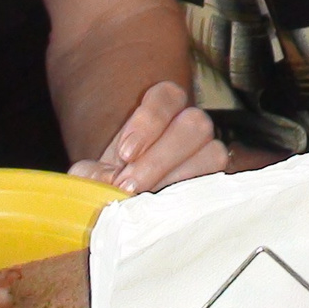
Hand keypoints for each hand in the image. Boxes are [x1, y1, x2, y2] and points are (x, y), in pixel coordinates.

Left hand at [69, 81, 225, 192]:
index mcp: (163, 109)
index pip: (167, 95)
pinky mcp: (217, 182)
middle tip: (128, 185)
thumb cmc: (113, 179)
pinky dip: (193, 197)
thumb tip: (104, 181)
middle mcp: (190, 125)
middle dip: (159, 158)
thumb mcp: (94, 173)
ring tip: (145, 201)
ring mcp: (209, 152)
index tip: (125, 153)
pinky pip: (219, 184)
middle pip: (194, 124)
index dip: (149, 121)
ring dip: (177, 179)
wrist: (127, 203)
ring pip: (212, 153)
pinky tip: (168, 212)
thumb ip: (90, 174)